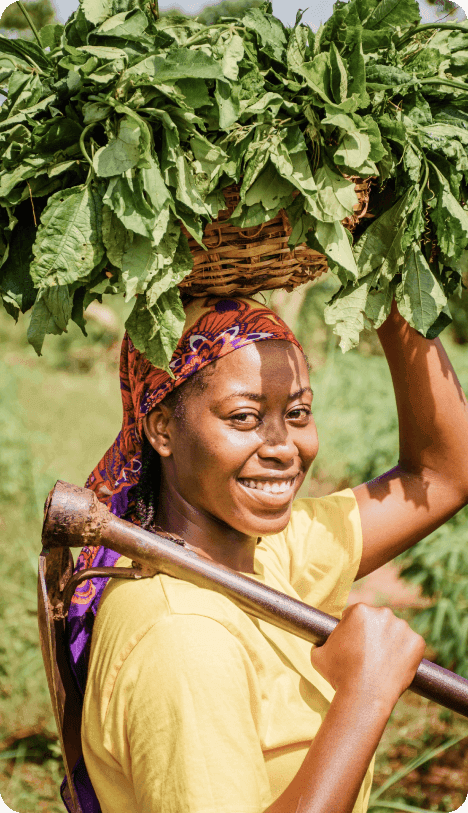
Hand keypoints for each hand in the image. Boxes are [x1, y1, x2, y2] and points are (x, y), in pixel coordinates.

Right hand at [310, 603, 425, 710]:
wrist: (364, 695)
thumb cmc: (339, 674)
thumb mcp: (318, 653)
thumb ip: (320, 641)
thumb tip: (318, 639)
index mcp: (360, 610)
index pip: (357, 615)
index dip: (353, 629)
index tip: (355, 644)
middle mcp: (383, 613)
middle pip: (378, 620)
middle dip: (374, 633)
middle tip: (369, 654)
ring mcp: (402, 627)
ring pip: (396, 631)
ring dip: (391, 642)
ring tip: (383, 662)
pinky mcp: (417, 642)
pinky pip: (411, 645)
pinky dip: (407, 653)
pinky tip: (396, 666)